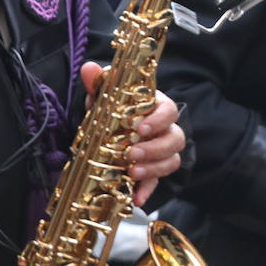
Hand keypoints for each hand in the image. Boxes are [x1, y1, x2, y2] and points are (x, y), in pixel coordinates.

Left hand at [79, 63, 183, 205]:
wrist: (113, 130)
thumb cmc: (115, 109)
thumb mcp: (104, 96)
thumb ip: (99, 83)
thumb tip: (89, 68)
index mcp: (156, 108)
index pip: (169, 110)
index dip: (159, 119)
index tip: (141, 128)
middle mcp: (165, 130)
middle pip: (175, 139)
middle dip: (155, 148)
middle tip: (132, 154)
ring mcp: (162, 152)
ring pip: (171, 160)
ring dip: (153, 168)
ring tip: (132, 173)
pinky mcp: (154, 171)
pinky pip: (158, 182)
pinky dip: (148, 190)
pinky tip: (137, 198)